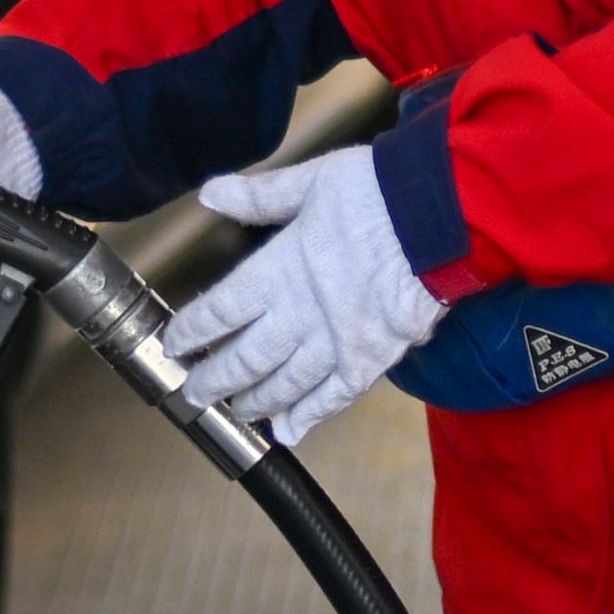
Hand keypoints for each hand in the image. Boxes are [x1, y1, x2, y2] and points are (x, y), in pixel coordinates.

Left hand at [161, 145, 443, 444]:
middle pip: (245, 358)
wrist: (439, 216)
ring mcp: (336, 343)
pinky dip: (308, 417)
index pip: (220, 311)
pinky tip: (288, 431)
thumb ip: (258, 197)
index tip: (174, 345)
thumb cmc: (376, 193)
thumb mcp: (309, 182)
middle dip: (214, 379)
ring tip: (234, 410)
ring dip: (254, 402)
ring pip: (284, 384)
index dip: (193, 332)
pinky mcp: (371, 359)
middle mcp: (300, 314)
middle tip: (193, 393)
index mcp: (278, 270)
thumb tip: (210, 194)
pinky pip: (333, 397)